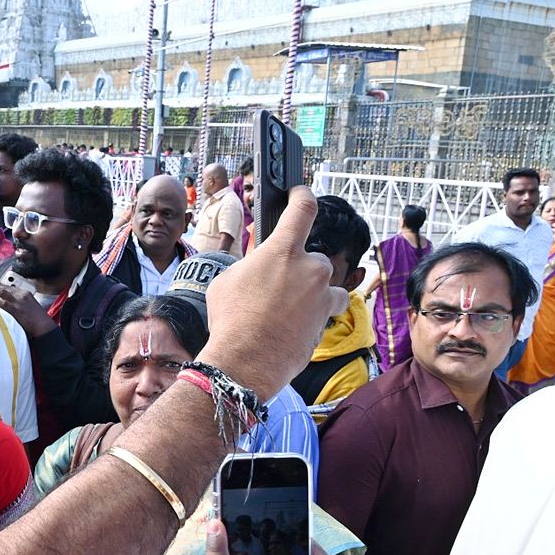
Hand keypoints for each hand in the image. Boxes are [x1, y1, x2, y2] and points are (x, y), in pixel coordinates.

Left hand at [0, 281, 56, 337]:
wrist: (44, 327)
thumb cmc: (38, 319)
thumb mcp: (30, 306)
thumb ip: (21, 303)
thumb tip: (10, 302)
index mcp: (26, 293)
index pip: (10, 287)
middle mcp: (22, 295)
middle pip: (4, 288)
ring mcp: (19, 303)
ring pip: (2, 293)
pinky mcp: (17, 311)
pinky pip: (3, 304)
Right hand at [198, 188, 347, 402]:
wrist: (245, 361)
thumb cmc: (231, 320)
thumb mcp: (228, 281)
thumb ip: (250, 267)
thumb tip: (255, 270)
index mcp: (283, 251)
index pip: (303, 209)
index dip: (302, 196)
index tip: (300, 193)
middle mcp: (310, 270)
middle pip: (313, 258)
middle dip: (298, 269)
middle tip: (276, 287)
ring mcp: (322, 297)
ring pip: (326, 286)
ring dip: (313, 293)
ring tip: (289, 309)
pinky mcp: (325, 323)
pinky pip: (323, 314)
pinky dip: (311, 318)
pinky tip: (290, 328)